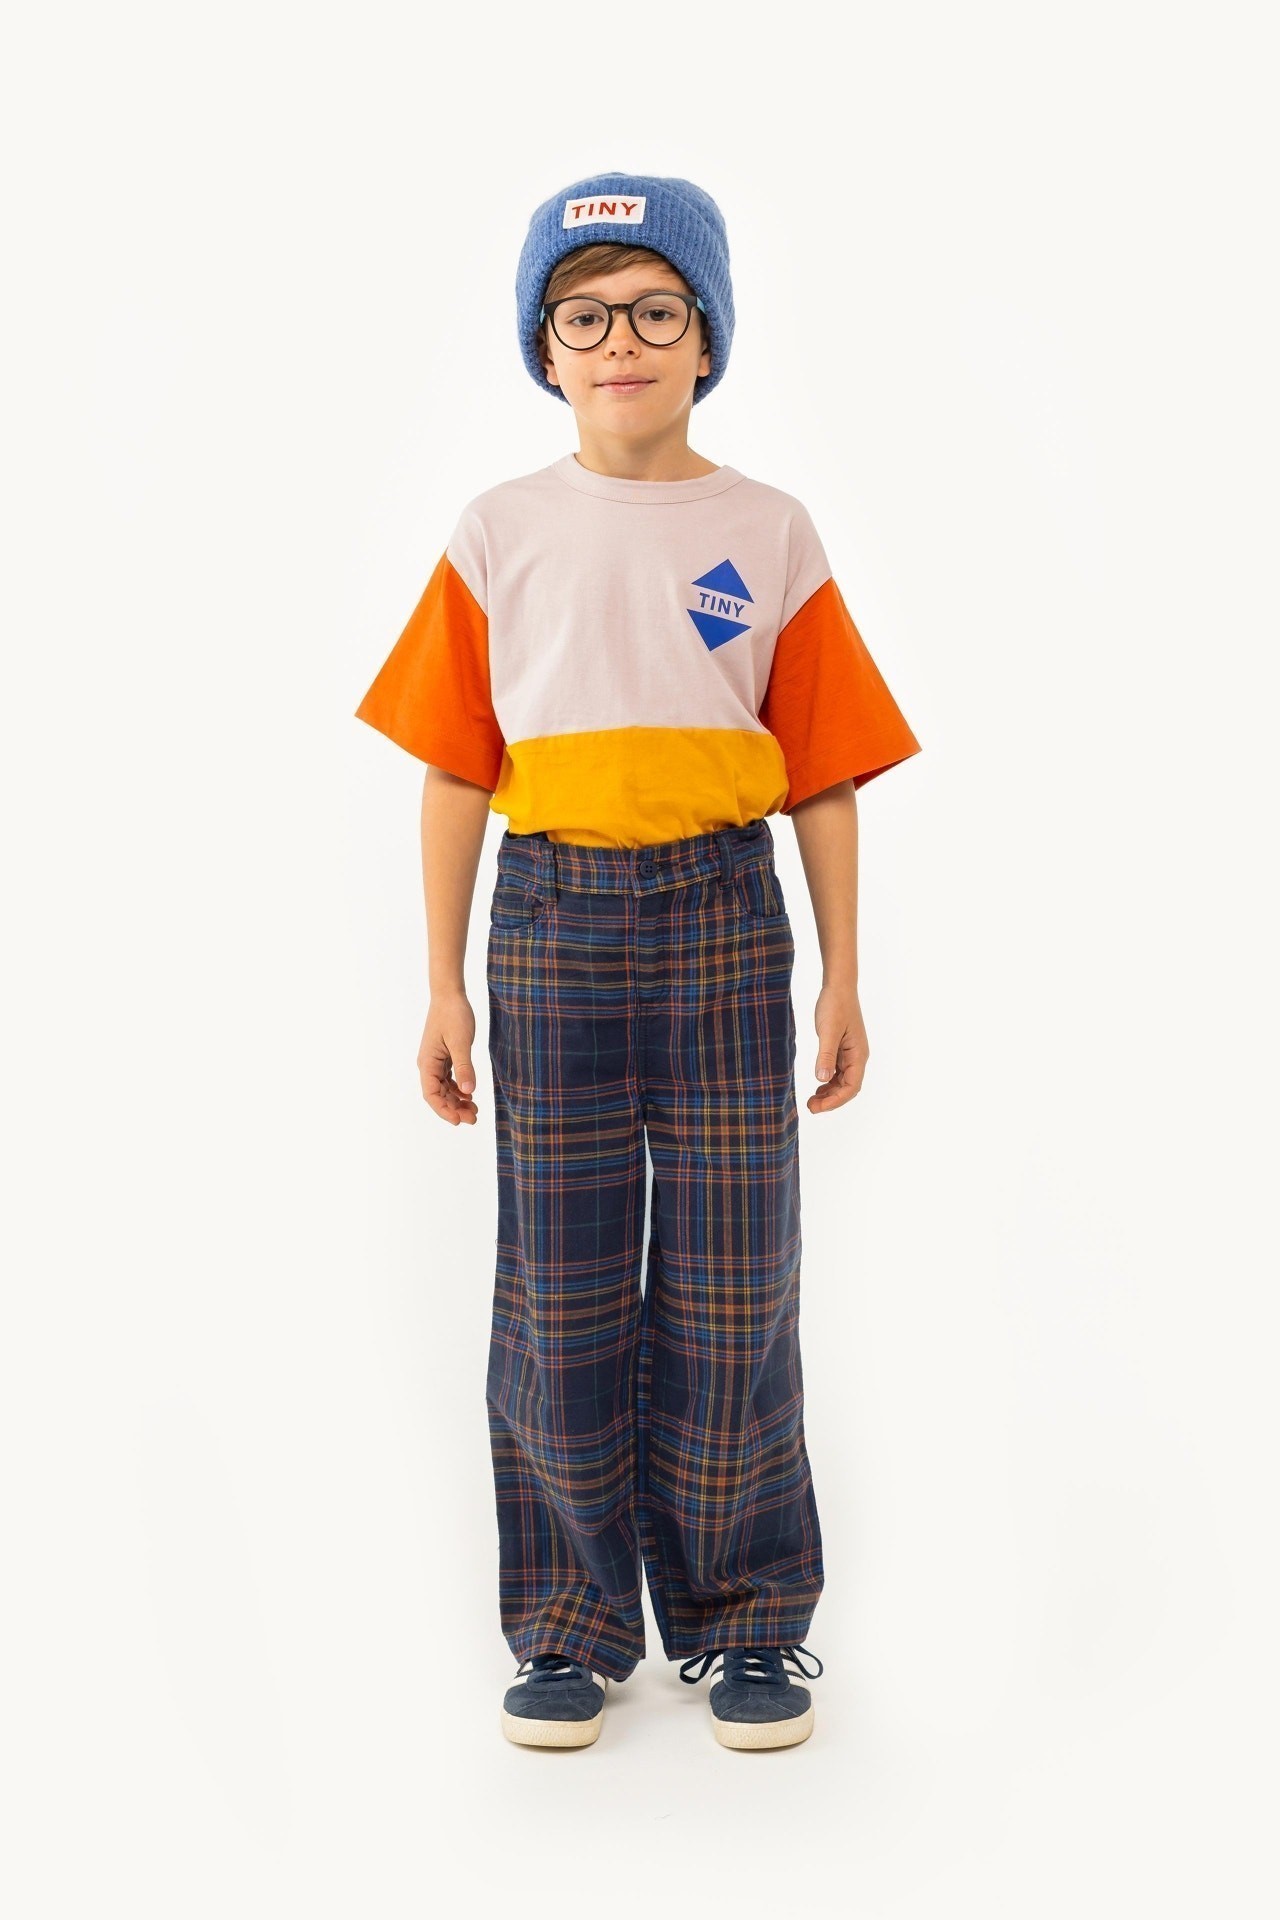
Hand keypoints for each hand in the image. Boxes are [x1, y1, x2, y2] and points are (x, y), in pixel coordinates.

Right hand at [418, 992, 479, 1125]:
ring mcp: (436, 1062)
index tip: (459, 1120)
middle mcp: (428, 1065)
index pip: (431, 1095)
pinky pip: (449, 1080)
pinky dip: (459, 1090)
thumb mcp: (461, 1042)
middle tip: (474, 1118)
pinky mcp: (444, 1057)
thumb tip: (469, 1092)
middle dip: (454, 1109)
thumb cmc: (453, 1015)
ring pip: (444, 1089)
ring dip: (457, 1101)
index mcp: (427, 1063)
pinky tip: (470, 1096)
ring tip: (475, 1111)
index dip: (443, 1110)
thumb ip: (465, 1067)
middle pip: (438, 1095)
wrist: (450, 995)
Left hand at [806, 982, 867, 1113]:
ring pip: (843, 1081)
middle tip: (811, 1107)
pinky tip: (818, 1086)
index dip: (836, 1100)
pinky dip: (828, 1082)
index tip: (818, 1107)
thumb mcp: (828, 1031)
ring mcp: (850, 1054)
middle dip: (831, 1100)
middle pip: (848, 1088)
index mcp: (858, 1055)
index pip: (851, 1087)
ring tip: (812, 1101)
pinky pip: (838, 1072)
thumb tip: (822, 1079)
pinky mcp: (842, 1049)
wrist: (838, 986)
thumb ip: (826, 1055)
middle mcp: (857, 1057)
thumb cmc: (835, 1005)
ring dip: (829, 1093)